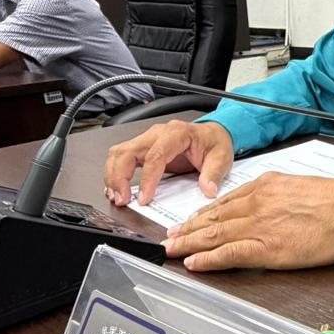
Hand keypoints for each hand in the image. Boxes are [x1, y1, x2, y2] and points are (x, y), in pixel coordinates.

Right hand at [103, 119, 234, 206]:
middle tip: (122, 199)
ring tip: (116, 197)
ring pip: (119, 153)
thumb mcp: (221, 158)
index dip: (147, 179)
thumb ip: (213, 174)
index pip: (155, 156)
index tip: (144, 198)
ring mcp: (148, 140)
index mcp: (176, 134)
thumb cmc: (214, 143)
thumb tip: (207, 190)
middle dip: (119, 177)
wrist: (212, 134)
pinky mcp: (143, 148)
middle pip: (127, 152)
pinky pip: (121, 157)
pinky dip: (115, 173)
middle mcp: (157, 134)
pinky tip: (116, 189)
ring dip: (113, 175)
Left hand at [162, 173, 333, 270]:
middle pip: (212, 218)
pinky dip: (208, 258)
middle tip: (169, 238)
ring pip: (213, 234)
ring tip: (172, 250)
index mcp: (264, 186)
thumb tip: (270, 207)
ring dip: (189, 243)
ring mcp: (258, 225)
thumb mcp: (299, 187)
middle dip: (187, 229)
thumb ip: (278, 195)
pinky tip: (194, 262)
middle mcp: (255, 203)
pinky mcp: (266, 247)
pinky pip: (229, 253)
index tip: (190, 221)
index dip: (203, 214)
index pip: (225, 202)